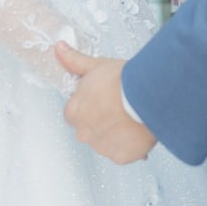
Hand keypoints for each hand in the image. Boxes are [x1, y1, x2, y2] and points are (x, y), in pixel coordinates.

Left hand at [57, 43, 157, 163]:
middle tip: (116, 107)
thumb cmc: (122, 81)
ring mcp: (102, 147)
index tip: (100, 99)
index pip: (73, 113)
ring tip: (129, 117)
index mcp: (74, 112)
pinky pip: (121, 153)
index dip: (87, 105)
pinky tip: (136, 130)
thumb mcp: (95, 66)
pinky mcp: (121, 157)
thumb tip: (59, 49)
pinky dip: (128, 145)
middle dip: (100, 121)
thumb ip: (74, 61)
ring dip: (114, 133)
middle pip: (88, 129)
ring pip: (105, 142)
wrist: (147, 96)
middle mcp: (84, 133)